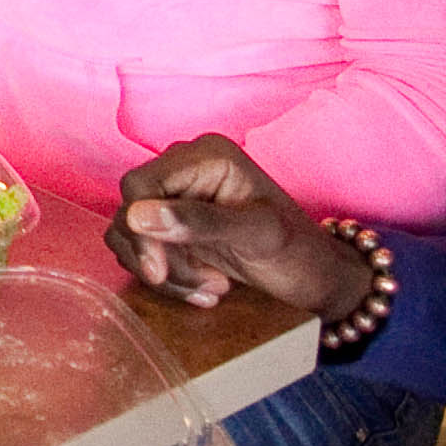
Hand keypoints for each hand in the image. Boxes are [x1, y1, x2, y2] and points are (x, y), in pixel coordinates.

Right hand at [104, 135, 375, 318]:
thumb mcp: (255, 235)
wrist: (314, 278)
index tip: (158, 271)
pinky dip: (166, 277)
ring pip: (130, 234)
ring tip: (210, 288)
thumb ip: (199, 221)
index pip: (141, 184)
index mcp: (206, 156)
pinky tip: (202, 289)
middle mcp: (186, 170)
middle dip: (157, 255)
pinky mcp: (173, 227)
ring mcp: (178, 199)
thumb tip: (138, 216)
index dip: (140, 228)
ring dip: (163, 271)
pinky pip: (143, 250)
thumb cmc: (297, 251)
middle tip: (200, 284)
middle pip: (131, 209)